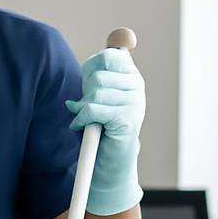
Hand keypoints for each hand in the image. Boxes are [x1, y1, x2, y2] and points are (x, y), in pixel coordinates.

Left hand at [65, 46, 144, 214]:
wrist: (108, 163)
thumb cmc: (100, 128)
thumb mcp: (95, 97)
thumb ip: (94, 77)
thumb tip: (93, 58)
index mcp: (130, 76)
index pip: (109, 55)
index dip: (91, 68)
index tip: (88, 85)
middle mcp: (136, 87)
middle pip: (99, 74)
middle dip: (84, 92)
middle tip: (84, 107)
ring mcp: (135, 103)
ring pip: (95, 93)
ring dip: (81, 108)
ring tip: (83, 119)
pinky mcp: (127, 120)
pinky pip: (93, 110)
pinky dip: (80, 119)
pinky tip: (80, 126)